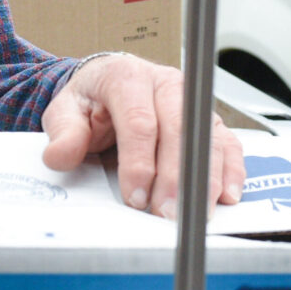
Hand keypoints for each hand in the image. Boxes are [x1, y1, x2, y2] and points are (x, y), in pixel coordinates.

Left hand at [40, 55, 245, 218]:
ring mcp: (191, 100)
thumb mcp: (64, 112)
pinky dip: (231, 169)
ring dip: (204, 178)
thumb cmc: (90, 102)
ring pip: (207, 137)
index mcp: (128, 76)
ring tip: (194, 213)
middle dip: (174, 176)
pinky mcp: (208, 118)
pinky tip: (226, 195)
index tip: (134, 196)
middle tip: (166, 212)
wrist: (107, 87)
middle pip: (179, 128)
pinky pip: (227, 142)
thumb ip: (63, 134)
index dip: (139, 162)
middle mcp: (166, 82)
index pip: (139, 120)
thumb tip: (60, 155)